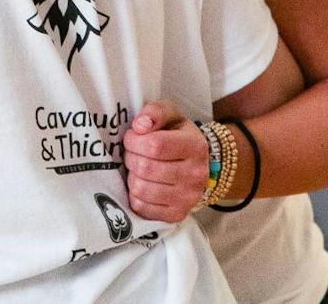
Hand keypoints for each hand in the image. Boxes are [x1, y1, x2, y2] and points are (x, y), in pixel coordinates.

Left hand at [122, 100, 209, 221]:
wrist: (195, 162)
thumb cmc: (176, 134)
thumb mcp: (169, 114)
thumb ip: (154, 112)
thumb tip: (140, 125)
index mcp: (195, 147)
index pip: (154, 145)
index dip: (134, 140)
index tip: (132, 137)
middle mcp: (196, 175)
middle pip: (145, 168)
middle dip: (130, 157)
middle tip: (134, 153)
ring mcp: (188, 198)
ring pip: (141, 188)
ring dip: (132, 176)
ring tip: (139, 168)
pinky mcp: (177, 214)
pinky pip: (142, 207)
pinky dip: (135, 195)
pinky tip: (143, 184)